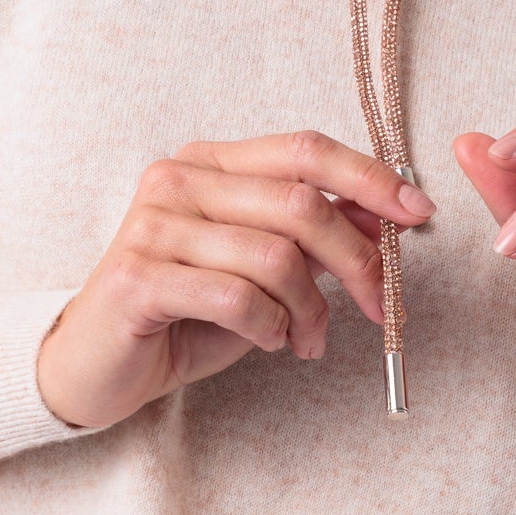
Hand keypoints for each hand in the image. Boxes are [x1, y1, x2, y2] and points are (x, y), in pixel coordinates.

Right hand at [37, 131, 433, 430]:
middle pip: (301, 204)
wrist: (96, 365)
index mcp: (211, 163)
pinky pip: (237, 296)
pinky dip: (270, 327)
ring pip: (275, 256)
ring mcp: (153, 224)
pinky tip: (269, 342)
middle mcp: (178, 179)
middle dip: (358, 262)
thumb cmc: (184, 313)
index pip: (304, 149)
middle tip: (380, 308)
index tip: (420, 213)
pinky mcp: (138, 276)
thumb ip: (313, 237)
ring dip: (311, 311)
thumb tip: (388, 218)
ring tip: (306, 341)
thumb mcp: (261, 268)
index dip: (370, 177)